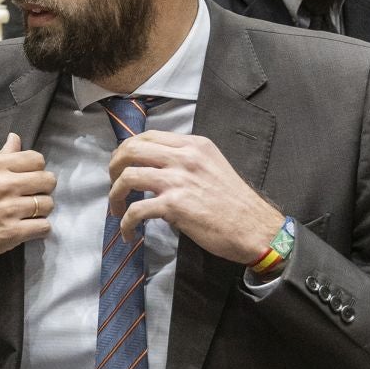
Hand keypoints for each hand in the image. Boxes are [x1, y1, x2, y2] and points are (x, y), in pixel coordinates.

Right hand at [0, 133, 54, 296]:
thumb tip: (15, 138)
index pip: (36, 159)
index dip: (37, 170)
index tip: (29, 179)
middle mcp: (3, 185)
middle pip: (48, 180)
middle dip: (43, 189)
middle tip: (32, 197)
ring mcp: (8, 210)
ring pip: (48, 204)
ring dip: (41, 211)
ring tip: (28, 214)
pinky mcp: (11, 233)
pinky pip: (44, 227)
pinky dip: (39, 229)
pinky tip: (27, 228)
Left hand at [108, 131, 283, 264]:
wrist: (256, 229)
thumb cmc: (236, 203)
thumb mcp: (213, 167)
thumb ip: (187, 162)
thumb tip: (156, 169)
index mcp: (194, 145)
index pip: (148, 136)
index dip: (126, 149)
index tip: (121, 165)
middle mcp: (185, 157)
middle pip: (131, 150)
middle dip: (113, 167)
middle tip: (114, 184)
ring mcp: (178, 180)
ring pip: (127, 177)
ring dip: (115, 195)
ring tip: (117, 210)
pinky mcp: (175, 205)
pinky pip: (136, 210)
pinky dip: (126, 223)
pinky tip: (128, 233)